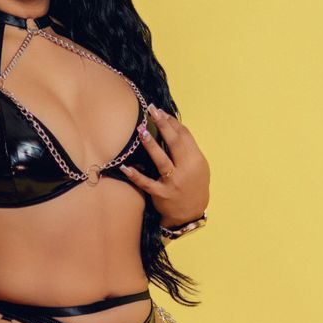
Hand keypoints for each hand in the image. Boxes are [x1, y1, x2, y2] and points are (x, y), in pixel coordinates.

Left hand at [120, 104, 209, 227]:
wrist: (191, 211)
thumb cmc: (193, 183)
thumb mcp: (197, 165)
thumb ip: (187, 148)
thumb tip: (171, 125)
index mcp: (196, 160)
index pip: (184, 136)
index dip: (173, 122)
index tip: (161, 111)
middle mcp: (186, 170)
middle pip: (175, 144)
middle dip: (163, 125)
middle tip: (152, 110)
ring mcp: (173, 183)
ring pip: (162, 162)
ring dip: (151, 146)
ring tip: (142, 131)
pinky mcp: (161, 194)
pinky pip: (147, 184)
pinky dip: (135, 176)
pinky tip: (125, 167)